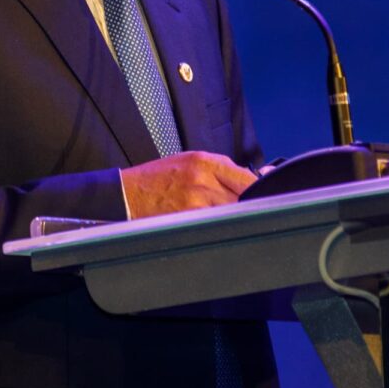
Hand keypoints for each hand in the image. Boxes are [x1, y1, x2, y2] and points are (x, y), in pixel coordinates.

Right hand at [120, 151, 255, 218]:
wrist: (125, 194)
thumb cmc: (156, 179)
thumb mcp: (188, 162)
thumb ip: (219, 170)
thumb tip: (250, 180)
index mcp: (203, 161)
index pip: (246, 177)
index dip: (257, 190)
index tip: (263, 196)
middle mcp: (202, 179)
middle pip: (242, 197)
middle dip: (246, 205)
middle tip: (244, 210)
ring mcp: (196, 201)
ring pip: (230, 213)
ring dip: (231, 217)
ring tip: (220, 216)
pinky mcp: (188, 220)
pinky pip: (214, 225)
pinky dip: (216, 226)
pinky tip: (208, 225)